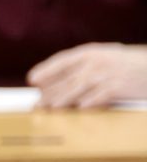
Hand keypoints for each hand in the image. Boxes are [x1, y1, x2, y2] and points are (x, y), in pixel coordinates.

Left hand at [28, 43, 146, 108]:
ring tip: (51, 109)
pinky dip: (91, 102)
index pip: (63, 60)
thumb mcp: (106, 58)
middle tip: (37, 105)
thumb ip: (84, 66)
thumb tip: (57, 82)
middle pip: (67, 78)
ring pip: (79, 87)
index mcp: (91, 52)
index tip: (32, 79)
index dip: (46, 69)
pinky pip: (101, 95)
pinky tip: (80, 109)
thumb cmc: (129, 65)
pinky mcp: (120, 86)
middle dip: (50, 92)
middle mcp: (97, 61)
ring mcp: (108, 73)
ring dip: (63, 99)